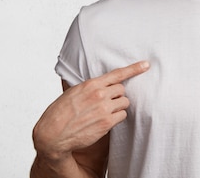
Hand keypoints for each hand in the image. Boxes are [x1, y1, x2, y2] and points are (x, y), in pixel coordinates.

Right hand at [32, 61, 149, 160]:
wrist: (53, 134)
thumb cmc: (60, 113)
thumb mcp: (73, 93)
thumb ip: (90, 88)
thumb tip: (101, 85)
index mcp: (91, 84)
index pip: (117, 74)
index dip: (134, 69)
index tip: (146, 65)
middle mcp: (99, 94)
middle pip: (122, 89)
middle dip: (117, 95)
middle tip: (106, 102)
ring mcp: (104, 109)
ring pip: (124, 102)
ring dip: (118, 106)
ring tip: (104, 112)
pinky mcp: (107, 123)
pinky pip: (122, 116)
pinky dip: (117, 118)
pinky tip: (105, 121)